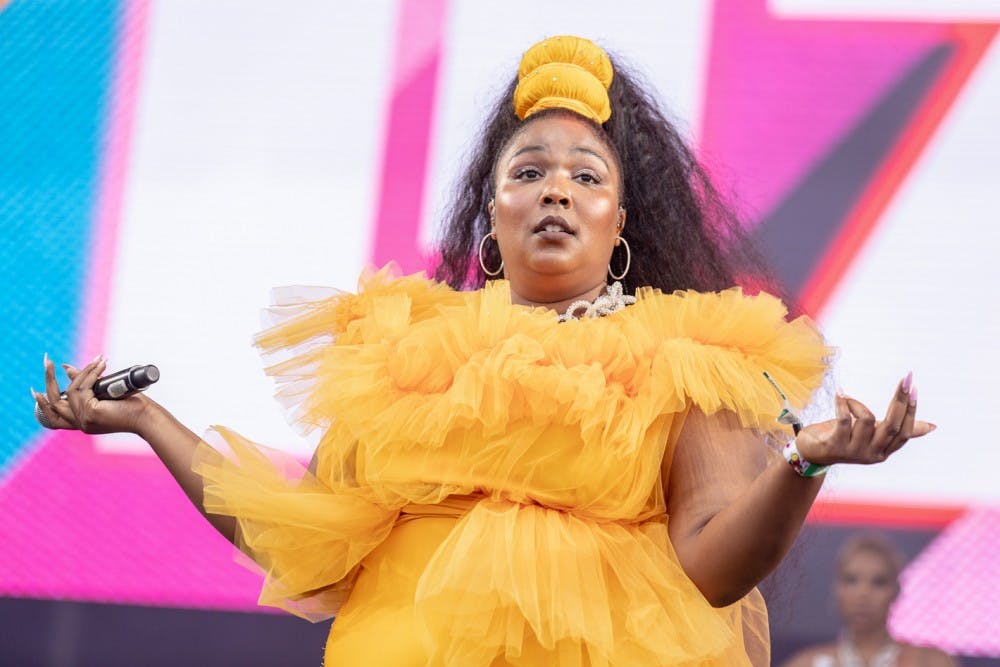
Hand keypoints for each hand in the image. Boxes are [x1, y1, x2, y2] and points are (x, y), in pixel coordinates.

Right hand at [31, 354, 152, 434]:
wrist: (147, 417)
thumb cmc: (132, 405)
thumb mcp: (104, 392)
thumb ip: (86, 383)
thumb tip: (66, 368)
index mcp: (82, 422)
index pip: (55, 417)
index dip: (43, 404)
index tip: (35, 391)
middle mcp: (80, 424)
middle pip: (54, 403)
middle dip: (48, 380)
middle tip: (47, 360)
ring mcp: (84, 420)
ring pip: (72, 391)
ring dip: (84, 372)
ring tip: (99, 361)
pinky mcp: (91, 413)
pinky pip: (84, 389)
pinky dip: (90, 374)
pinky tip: (100, 365)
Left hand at [794, 373, 934, 466]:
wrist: (812, 453)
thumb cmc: (845, 438)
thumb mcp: (873, 434)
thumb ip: (897, 430)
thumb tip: (932, 426)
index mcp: (884, 451)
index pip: (905, 433)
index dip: (911, 411)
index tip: (914, 388)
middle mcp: (871, 454)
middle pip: (892, 425)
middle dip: (900, 400)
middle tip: (906, 378)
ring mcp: (853, 451)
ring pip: (867, 419)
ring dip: (856, 402)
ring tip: (845, 398)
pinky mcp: (835, 445)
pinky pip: (844, 419)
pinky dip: (842, 403)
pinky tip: (839, 393)